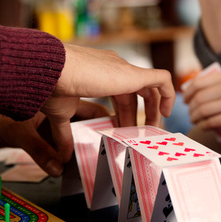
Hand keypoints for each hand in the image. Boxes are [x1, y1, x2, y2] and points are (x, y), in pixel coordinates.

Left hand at [0, 99, 109, 176]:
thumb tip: (57, 169)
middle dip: (98, 133)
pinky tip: (65, 162)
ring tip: (92, 158)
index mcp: (59, 94)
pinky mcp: (36, 124)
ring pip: (73, 127)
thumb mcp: (17, 132)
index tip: (122, 133)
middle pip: (87, 117)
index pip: (93, 107)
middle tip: (112, 148)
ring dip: (80, 143)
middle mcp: (57, 101)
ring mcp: (48, 112)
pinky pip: (56, 135)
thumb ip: (38, 150)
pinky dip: (62, 148)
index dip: (110, 118)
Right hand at [41, 44, 174, 164]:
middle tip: (138, 135)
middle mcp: (113, 67)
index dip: (123, 113)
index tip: (122, 131)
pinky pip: (162, 79)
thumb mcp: (60, 113)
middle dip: (138, 115)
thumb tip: (63, 154)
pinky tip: (165, 113)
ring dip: (153, 109)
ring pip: (151, 87)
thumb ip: (64, 133)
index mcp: (98, 72)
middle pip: (136, 91)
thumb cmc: (51, 86)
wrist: (52, 70)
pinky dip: (168, 94)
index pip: (119, 91)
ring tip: (152, 130)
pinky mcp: (133, 74)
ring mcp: (124, 69)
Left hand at [184, 68, 220, 129]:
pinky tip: (204, 127)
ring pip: (203, 111)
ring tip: (196, 121)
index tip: (186, 100)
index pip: (198, 83)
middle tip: (190, 114)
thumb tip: (203, 93)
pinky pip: (213, 122)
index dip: (187, 93)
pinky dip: (204, 125)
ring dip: (195, 118)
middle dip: (190, 108)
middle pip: (198, 98)